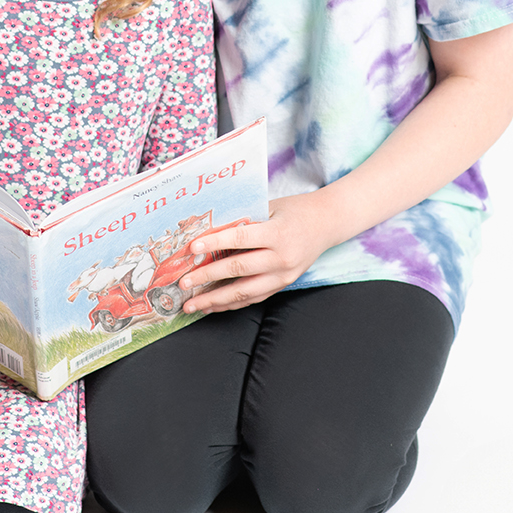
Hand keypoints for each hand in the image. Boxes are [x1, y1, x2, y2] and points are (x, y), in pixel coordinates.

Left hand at [178, 193, 340, 313]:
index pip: (240, 240)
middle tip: (184, 282)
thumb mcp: (270, 207)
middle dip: (208, 277)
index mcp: (278, 233)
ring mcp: (283, 276)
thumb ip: (244, 219)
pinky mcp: (283, 285)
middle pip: (238, 269)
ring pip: (244, 292)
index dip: (215, 243)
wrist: (327, 224)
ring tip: (192, 304)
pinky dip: (231, 303)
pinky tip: (212, 305)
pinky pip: (254, 298)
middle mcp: (282, 258)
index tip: (192, 249)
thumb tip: (208, 230)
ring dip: (215, 300)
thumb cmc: (295, 210)